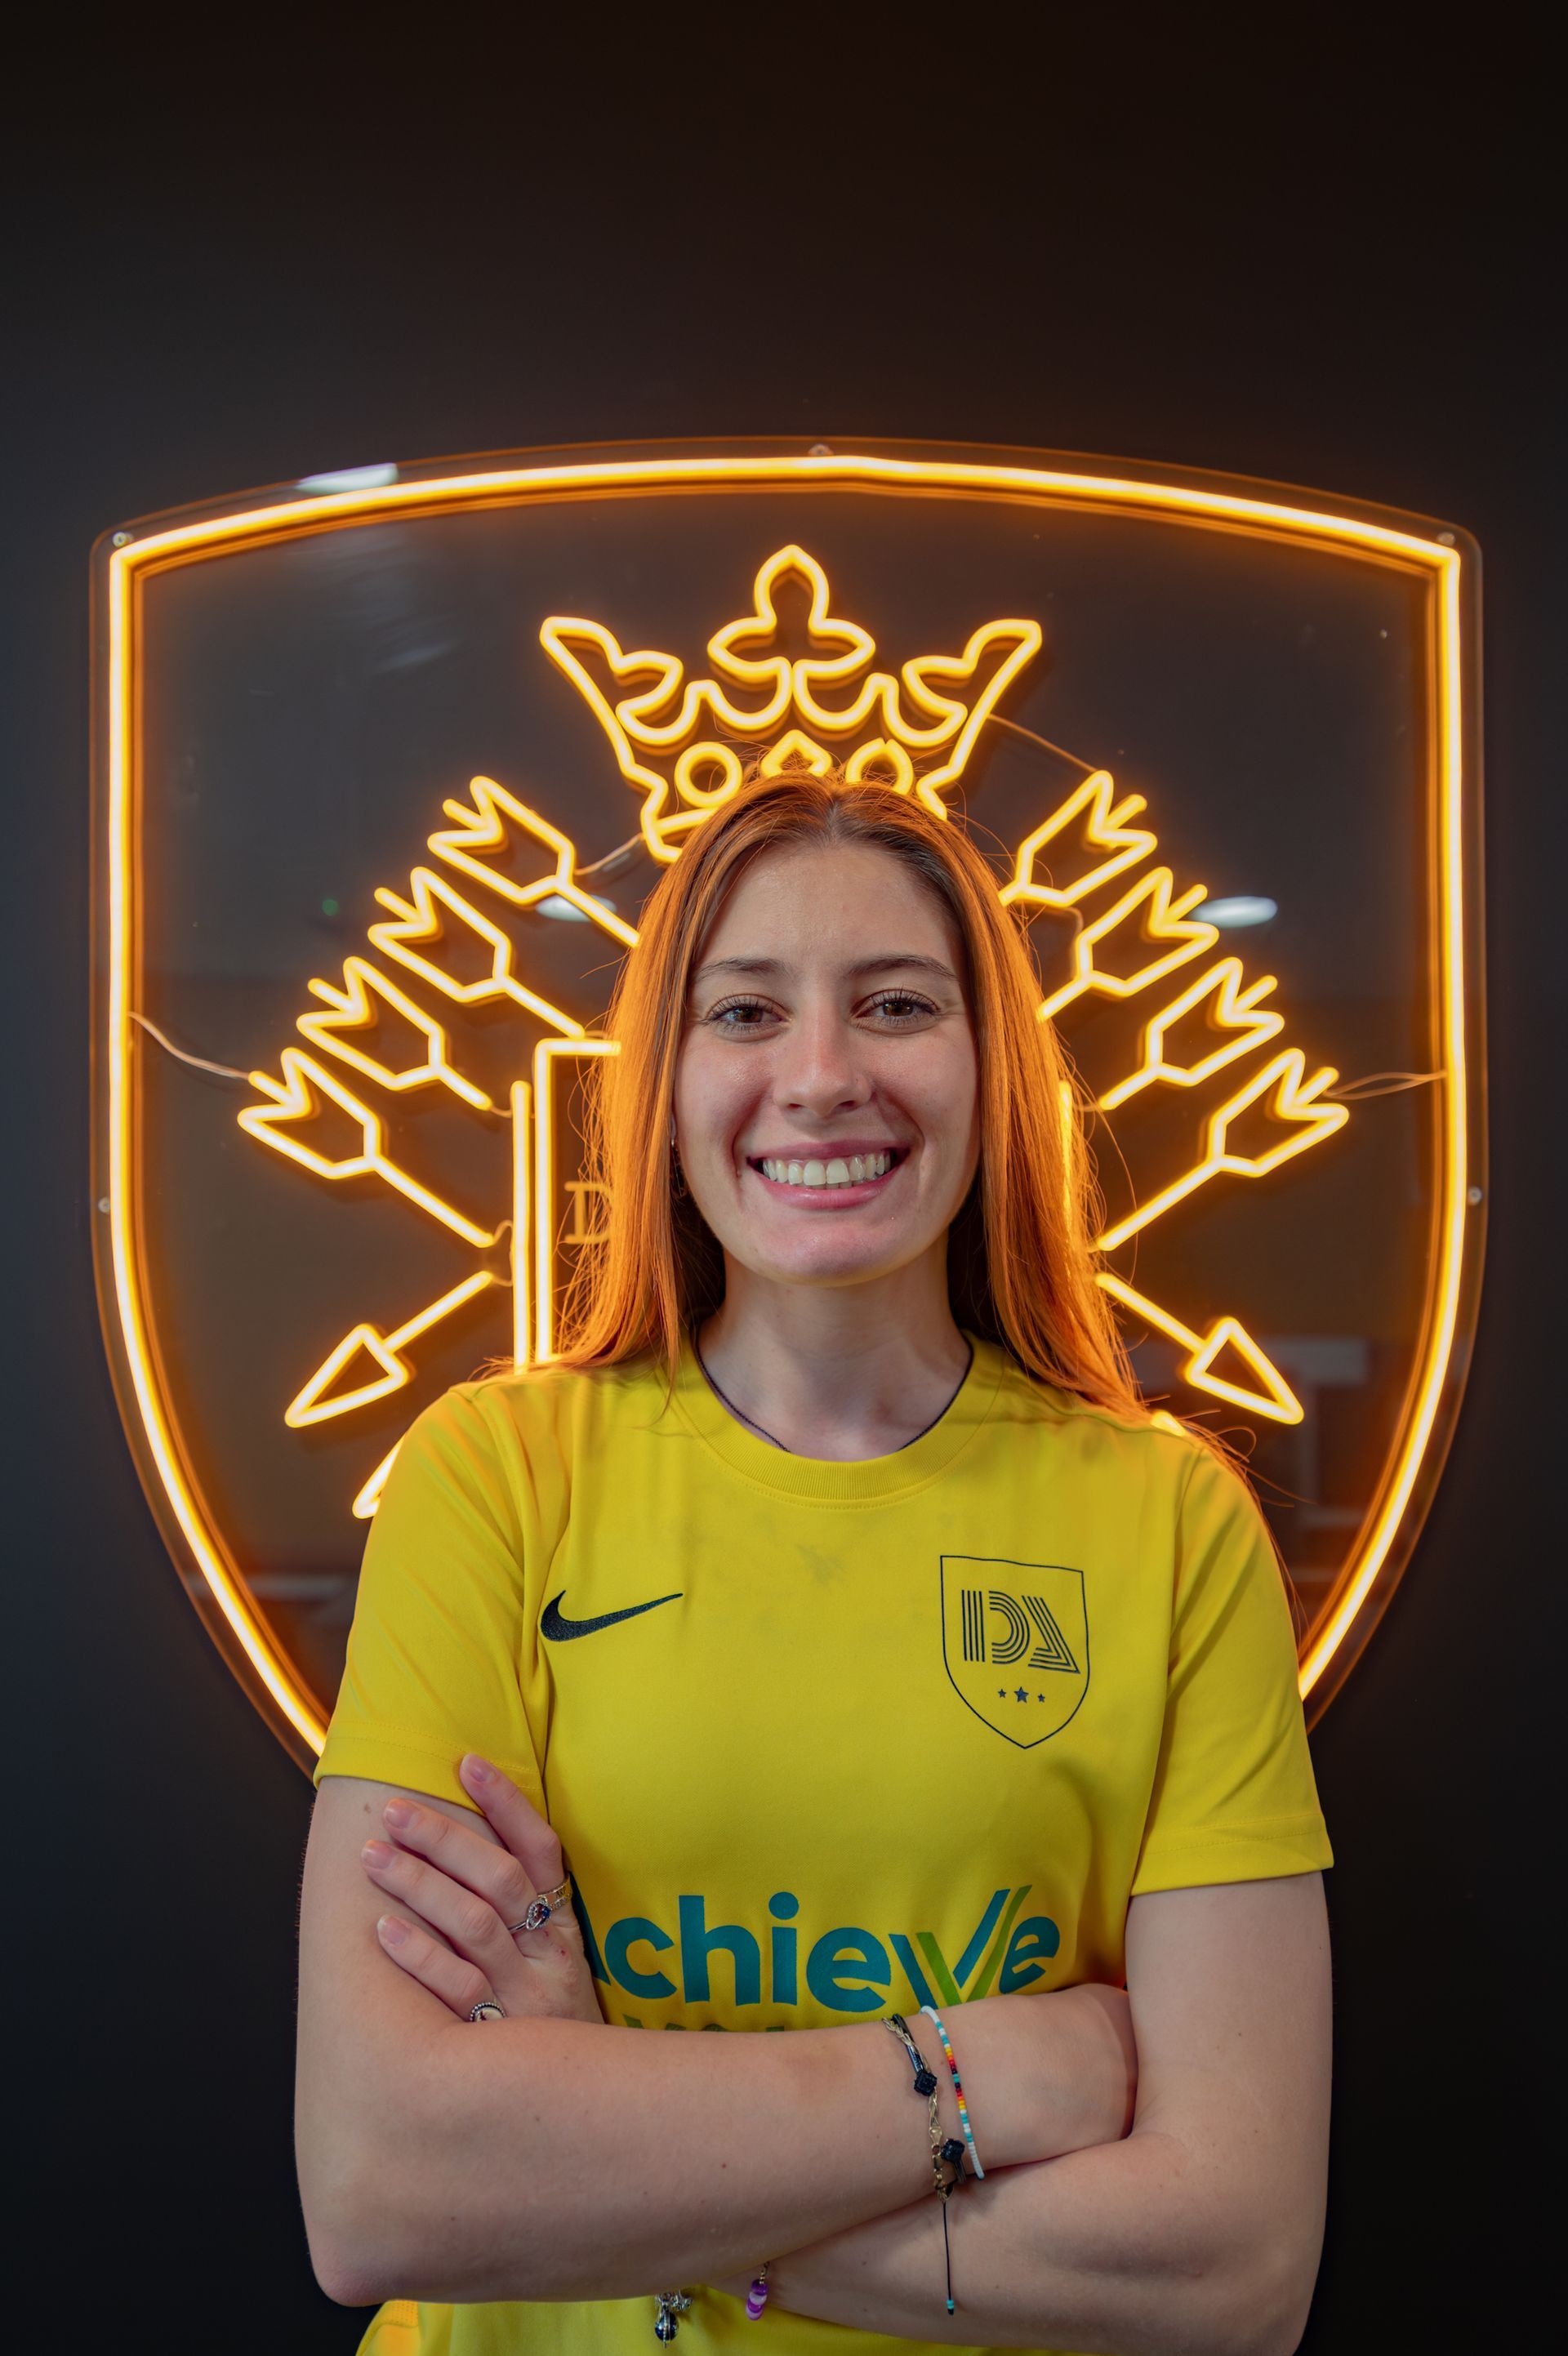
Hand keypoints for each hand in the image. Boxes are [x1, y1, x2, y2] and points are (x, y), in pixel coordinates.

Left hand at [360, 1753, 603, 2026]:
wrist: (581, 2120)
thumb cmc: (549, 2036)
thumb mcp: (554, 1974)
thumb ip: (525, 1921)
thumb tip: (469, 1850)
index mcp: (564, 1933)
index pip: (542, 1850)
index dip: (506, 1803)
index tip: (466, 1762)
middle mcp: (548, 1960)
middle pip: (499, 1879)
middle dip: (444, 1837)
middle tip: (393, 1810)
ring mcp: (524, 2000)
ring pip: (474, 1924)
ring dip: (420, 1883)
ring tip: (375, 1856)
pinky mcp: (497, 2044)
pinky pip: (456, 1988)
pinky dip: (421, 1955)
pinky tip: (384, 1929)